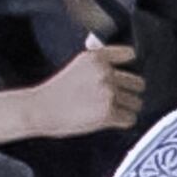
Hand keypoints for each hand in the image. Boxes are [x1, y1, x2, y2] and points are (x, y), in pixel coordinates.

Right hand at [23, 40, 147, 137]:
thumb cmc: (55, 91)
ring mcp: (107, 93)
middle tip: (116, 99)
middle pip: (138, 83)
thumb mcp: (77, 66)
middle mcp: (104, 73)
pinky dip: (122, 121)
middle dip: (129, 92)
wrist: (37, 109)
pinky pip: (130, 119)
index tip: (124, 75)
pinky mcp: (108, 113)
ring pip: (137, 103)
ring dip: (127, 108)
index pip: (129, 54)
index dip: (129, 66)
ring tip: (109, 110)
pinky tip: (109, 120)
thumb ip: (100, 63)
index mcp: (96, 58)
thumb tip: (125, 62)